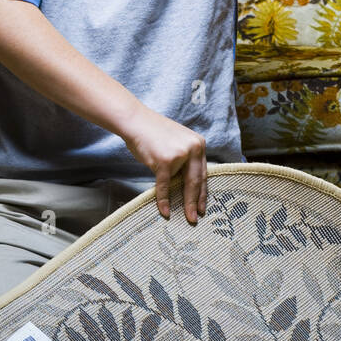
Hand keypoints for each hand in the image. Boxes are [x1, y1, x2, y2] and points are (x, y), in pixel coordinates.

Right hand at [121, 105, 206, 223]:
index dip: (203, 191)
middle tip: (198, 217)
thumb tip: (188, 184)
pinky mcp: (165, 161)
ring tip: (188, 218)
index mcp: (199, 144)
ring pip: (184, 184)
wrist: (136, 122)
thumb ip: (186, 159)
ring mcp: (180, 154)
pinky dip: (164, 200)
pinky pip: (165, 185)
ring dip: (186, 204)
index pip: (203, 172)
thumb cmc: (154, 134)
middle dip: (197, 202)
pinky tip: (165, 211)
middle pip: (197, 180)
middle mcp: (193, 148)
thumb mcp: (178, 143)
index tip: (204, 206)